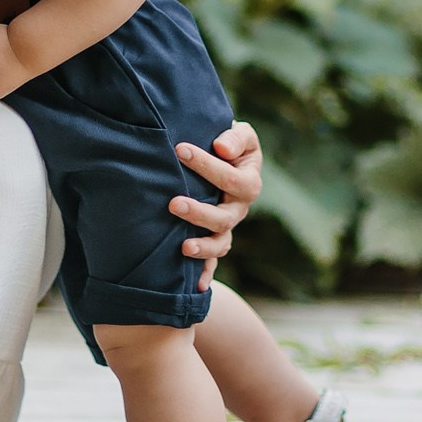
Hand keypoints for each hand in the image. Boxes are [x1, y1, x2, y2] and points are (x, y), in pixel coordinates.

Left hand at [169, 122, 259, 289]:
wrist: (223, 159)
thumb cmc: (228, 144)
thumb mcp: (239, 135)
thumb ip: (235, 137)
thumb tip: (222, 148)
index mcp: (249, 182)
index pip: (231, 178)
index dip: (206, 165)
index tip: (179, 150)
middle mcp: (240, 209)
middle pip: (225, 217)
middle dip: (199, 212)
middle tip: (173, 203)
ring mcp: (228, 227)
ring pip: (221, 243)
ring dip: (203, 246)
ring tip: (182, 246)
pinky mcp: (215, 240)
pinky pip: (213, 263)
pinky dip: (205, 275)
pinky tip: (195, 287)